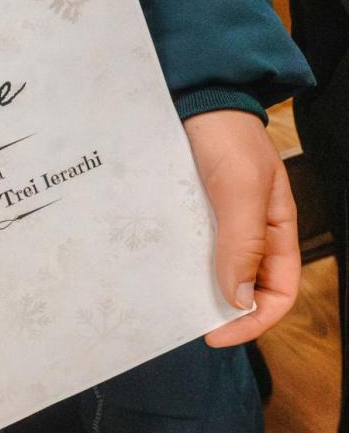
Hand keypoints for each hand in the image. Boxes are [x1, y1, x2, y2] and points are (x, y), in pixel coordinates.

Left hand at [183, 110, 300, 347]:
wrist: (194, 97)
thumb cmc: (228, 137)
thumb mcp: (242, 189)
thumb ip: (243, 242)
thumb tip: (239, 300)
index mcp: (276, 231)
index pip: (278, 292)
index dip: (254, 320)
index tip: (217, 335)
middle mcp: (247, 231)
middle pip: (241, 287)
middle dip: (219, 309)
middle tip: (185, 322)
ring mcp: (214, 221)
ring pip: (208, 269)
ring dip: (191, 287)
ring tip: (166, 300)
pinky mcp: (186, 210)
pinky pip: (182, 245)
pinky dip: (172, 261)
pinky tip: (154, 268)